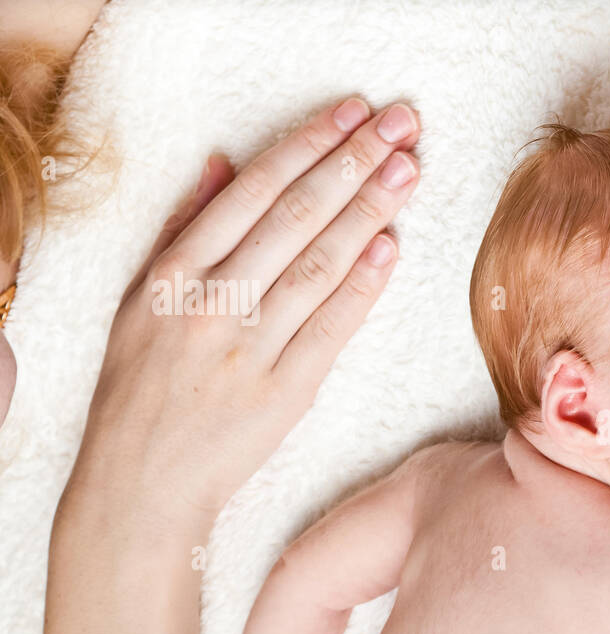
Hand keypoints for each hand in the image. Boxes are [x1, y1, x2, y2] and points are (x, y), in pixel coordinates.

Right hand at [65, 97, 421, 525]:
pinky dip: (363, 284)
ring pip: (318, 265)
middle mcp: (210, 304)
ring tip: (409, 171)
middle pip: (294, 218)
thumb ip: (183, 227)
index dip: (308, 145)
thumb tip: (228, 162)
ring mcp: (248, 348)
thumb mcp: (139, 298)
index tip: (352, 114)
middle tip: (401, 127)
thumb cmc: (140, 388)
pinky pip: (331, 327)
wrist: (143, 483)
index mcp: (172, 273)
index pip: (253, 192)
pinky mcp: (284, 392)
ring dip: (369, 212)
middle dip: (353, 164)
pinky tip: (391, 244)